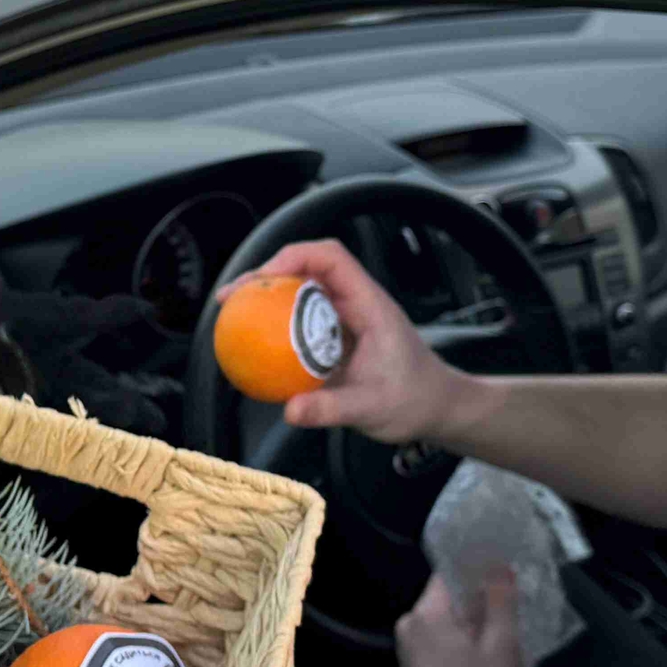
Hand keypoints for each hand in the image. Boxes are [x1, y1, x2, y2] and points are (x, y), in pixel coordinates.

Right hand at [216, 239, 466, 443]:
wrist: (436, 408)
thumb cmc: (414, 400)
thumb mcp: (372, 408)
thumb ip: (332, 408)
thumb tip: (290, 411)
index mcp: (369, 304)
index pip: (331, 258)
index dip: (294, 256)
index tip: (262, 278)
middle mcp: (356, 303)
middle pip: (306, 269)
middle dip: (265, 275)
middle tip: (231, 299)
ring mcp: (345, 318)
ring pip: (300, 293)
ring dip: (266, 297)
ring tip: (231, 315)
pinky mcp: (337, 336)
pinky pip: (301, 321)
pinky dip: (275, 325)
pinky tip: (251, 348)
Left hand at [394, 567, 525, 666]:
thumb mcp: (502, 644)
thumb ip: (500, 600)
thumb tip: (498, 566)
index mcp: (425, 614)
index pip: (450, 573)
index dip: (479, 570)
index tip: (503, 574)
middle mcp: (409, 627)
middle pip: (448, 599)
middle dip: (479, 603)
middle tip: (510, 613)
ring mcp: (408, 651)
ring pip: (446, 623)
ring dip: (472, 627)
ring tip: (501, 640)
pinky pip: (440, 643)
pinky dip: (461, 645)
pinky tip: (483, 661)